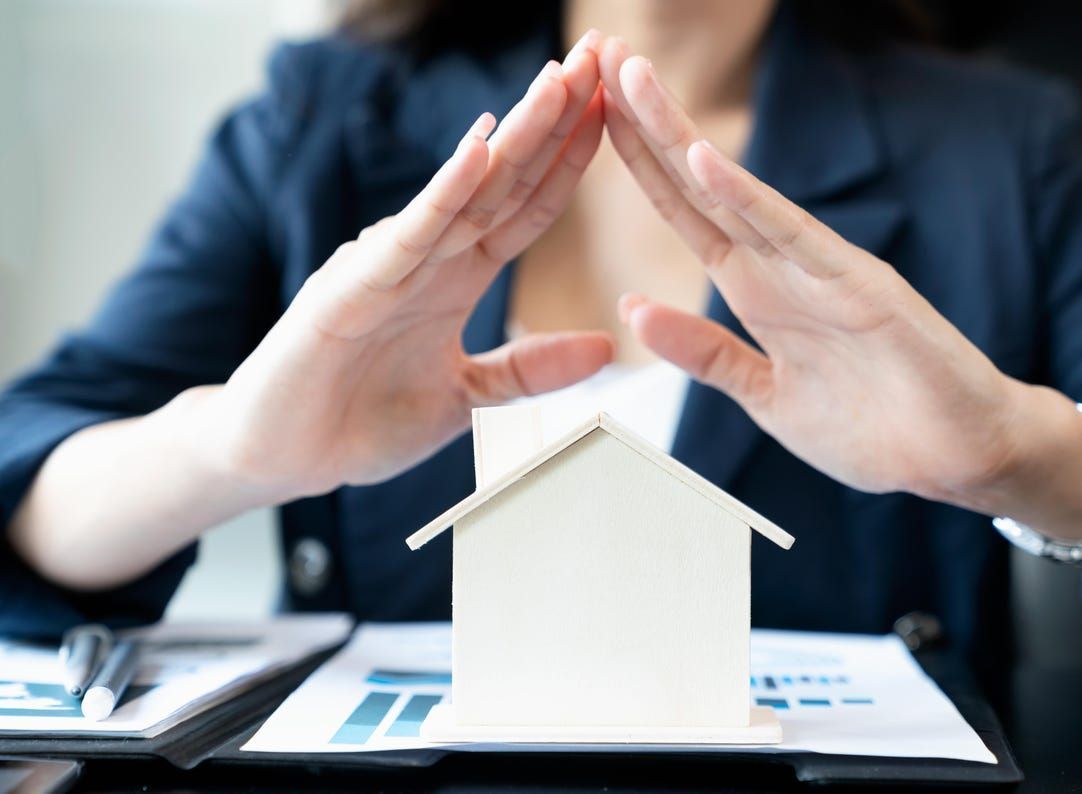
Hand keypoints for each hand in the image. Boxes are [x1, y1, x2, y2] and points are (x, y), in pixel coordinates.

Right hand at [193, 34, 610, 501]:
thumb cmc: (363, 421)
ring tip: (559, 81)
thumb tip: (605, 346)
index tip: (615, 113)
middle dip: (553, 120)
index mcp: (457, 276)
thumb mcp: (469, 396)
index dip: (571, 161)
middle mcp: (429, 257)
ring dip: (515, 136)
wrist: (284, 456)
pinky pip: (410, 235)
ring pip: (465, 191)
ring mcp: (390, 264)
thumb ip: (530, 369)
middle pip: (505, 179)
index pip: (527, 207)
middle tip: (598, 59)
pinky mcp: (352, 287)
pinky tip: (481, 149)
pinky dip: (445, 193)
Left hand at [599, 39, 1026, 503]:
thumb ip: (704, 353)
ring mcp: (821, 270)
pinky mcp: (861, 287)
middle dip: (646, 122)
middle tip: (599, 57)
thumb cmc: (875, 427)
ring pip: (737, 192)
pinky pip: (795, 237)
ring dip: (679, 136)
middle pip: (698, 183)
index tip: (594, 114)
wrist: (961, 457)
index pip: (684, 212)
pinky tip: (703, 163)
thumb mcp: (764, 395)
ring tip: (633, 79)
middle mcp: (783, 266)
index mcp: (758, 291)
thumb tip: (633, 307)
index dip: (638, 162)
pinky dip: (748, 200)